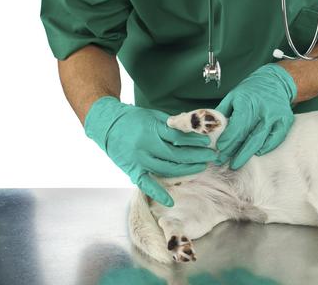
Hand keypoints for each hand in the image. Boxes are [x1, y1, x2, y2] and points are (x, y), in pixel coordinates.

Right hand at [85, 97, 216, 206]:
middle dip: (196, 157)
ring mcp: (138, 160)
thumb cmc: (134, 118)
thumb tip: (194, 132)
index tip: (207, 143)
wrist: (107, 124)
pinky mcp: (132, 170)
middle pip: (176, 155)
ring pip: (167, 170)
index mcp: (151, 129)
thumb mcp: (154, 116)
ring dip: (186, 170)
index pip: (179, 138)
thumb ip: (172, 125)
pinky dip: (158, 194)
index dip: (195, 142)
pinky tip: (170, 201)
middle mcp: (145, 146)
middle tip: (211, 156)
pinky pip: (146, 184)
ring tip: (201, 167)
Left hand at [216, 64, 296, 168]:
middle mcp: (263, 109)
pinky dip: (266, 147)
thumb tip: (211, 130)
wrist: (276, 82)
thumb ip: (223, 113)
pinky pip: (276, 139)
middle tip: (225, 163)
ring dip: (248, 153)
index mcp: (248, 101)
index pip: (237, 125)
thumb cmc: (251, 91)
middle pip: (248, 136)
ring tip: (237, 163)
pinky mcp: (285, 121)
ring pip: (261, 139)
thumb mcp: (233, 96)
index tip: (220, 149)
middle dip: (235, 152)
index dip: (228, 139)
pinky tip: (257, 153)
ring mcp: (276, 116)